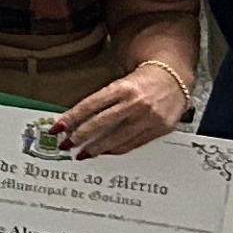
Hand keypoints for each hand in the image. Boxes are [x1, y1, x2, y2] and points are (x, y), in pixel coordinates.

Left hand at [45, 59, 189, 158]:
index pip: (90, 105)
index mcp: (122, 87)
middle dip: (80, 136)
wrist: (174, 79)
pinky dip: (116, 149)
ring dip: (96, 148)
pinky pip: (133, 144)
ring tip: (82, 153)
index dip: (72, 118)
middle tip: (66, 144)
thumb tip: (76, 118)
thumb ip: (102, 99)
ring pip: (116, 138)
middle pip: (101, 123)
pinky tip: (104, 152)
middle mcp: (135, 102)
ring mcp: (149, 118)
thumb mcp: (120, 82)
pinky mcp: (159, 129)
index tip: (58, 128)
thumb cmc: (143, 80)